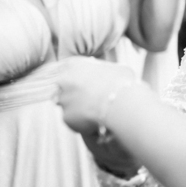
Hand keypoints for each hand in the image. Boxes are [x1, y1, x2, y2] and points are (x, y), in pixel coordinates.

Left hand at [55, 58, 141, 176]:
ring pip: (68, 106)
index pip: (68, 71)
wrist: (121, 103)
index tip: (88, 86)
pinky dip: (82, 122)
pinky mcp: (66, 117)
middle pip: (64, 89)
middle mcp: (63, 80)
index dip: (79, 80)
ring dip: (78, 109)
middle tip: (91, 101)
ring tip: (97, 112)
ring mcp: (63, 100)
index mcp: (73, 64)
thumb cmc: (122, 83)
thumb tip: (107, 75)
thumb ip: (104, 72)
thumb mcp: (115, 69)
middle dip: (74, 95)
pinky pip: (74, 121)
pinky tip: (96, 121)